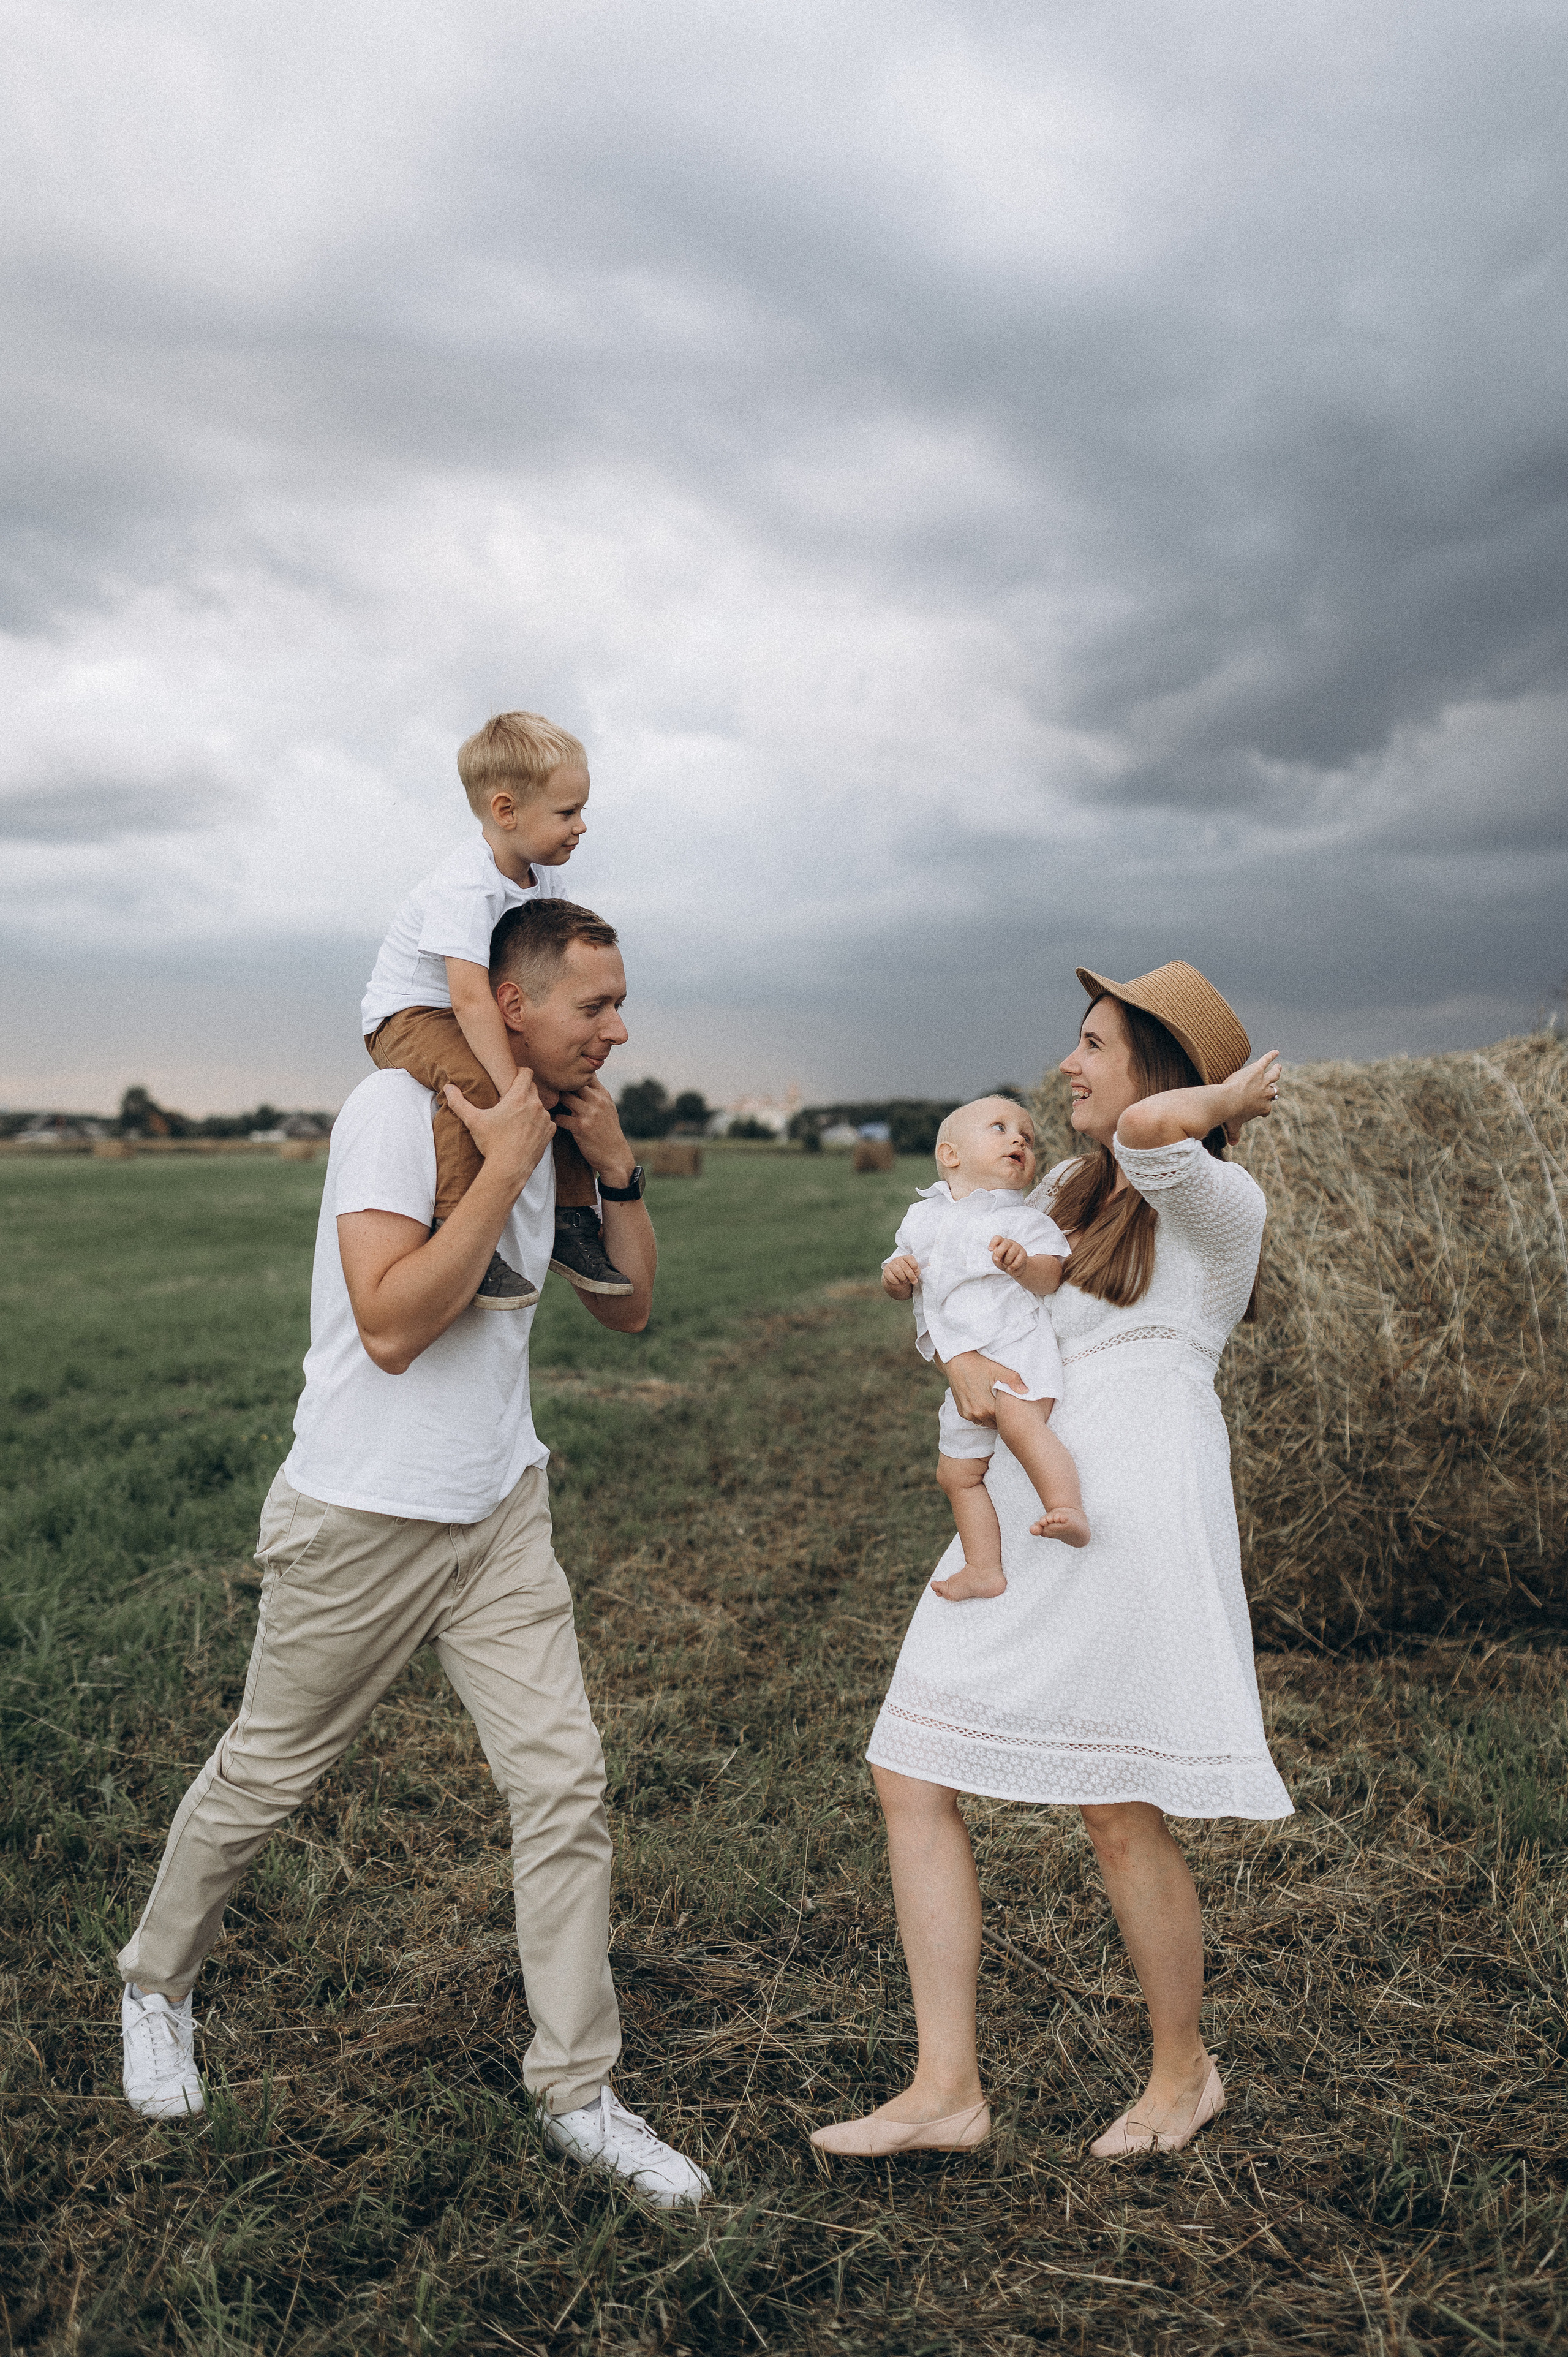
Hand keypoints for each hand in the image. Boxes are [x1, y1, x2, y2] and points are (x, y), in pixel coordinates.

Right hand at [443, 1067, 554, 1187]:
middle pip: (533, 1088)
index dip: (519, 1072)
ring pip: (539, 1106)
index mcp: (518, 1097)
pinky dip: (538, 1124)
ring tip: (518, 1118)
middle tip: (511, 1100)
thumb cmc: (491, 1144)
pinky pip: (546, 1121)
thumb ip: (459, 1102)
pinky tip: (526, 1131)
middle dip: (523, 1091)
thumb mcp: (473, 1121)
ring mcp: (545, 1119)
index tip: (512, 1079)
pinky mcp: (549, 1132)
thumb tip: (448, 1087)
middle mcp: (535, 1105)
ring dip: (531, 1108)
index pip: (526, 1073)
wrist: (509, 1169)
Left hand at [553, 1074, 634, 1185]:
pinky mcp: (581, 1127)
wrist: (615, 1157)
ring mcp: (590, 1113)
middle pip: (573, 1082)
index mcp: (603, 1095)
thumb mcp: (608, 1110)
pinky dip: (552, 1118)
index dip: (571, 1074)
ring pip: (564, 1097)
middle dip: (559, 1083)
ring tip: (543, 1102)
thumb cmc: (608, 1133)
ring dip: (553, 1100)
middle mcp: (598, 1101)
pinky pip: (560, 1117)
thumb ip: (596, 1095)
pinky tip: (548, 1120)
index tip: (559, 1077)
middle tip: (545, 1087)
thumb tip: (582, 1082)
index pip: (586, 1074)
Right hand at [882, 1253, 920, 1298]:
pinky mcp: (886, 1271)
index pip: (910, 1258)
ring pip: (899, 1272)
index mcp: (906, 1258)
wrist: (896, 1280)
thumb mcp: (913, 1271)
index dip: (914, 1265)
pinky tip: (898, 1282)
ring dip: (904, 1278)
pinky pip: (892, 1277)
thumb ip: (919, 1269)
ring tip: (905, 1281)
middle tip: (914, 1281)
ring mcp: (891, 1265)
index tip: (916, 1270)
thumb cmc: (907, 1274)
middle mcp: (898, 1260)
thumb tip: (929, 1265)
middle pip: (905, 1266)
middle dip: (911, 1276)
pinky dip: (896, 1282)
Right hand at [944, 1349, 1022, 1424]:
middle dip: (1000, 1417)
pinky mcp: (962, 1412)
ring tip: (992, 1404)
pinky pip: (974, 1419)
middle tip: (1003, 1406)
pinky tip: (982, 1403)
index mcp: (989, 1407)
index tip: (1012, 1407)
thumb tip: (1026, 1391)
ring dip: (989, 1417)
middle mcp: (978, 1414)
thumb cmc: (980, 1365)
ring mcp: (969, 1414)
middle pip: (995, 1423)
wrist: (957, 1361)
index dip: (1009, 1414)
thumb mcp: (998, 1370)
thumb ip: (1013, 1381)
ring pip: (985, 1422)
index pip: (1005, 1419)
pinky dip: (979, 1414)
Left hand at [990, 1235, 1026, 1276]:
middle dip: (999, 1252)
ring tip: (1006, 1264)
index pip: (997, 1238)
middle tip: (997, 1259)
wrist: (1015, 1268)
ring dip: (1006, 1262)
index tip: (990, 1250)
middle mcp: (1010, 1243)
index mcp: (1002, 1242)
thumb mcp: (997, 1260)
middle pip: (1005, 1244)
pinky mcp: (1023, 1255)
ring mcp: (1018, 1248)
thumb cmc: (1003, 1262)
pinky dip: (1012, 1266)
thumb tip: (997, 1258)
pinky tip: (1010, 1268)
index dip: (993, 1243)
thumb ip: (995, 1258)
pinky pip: (1018, 1260)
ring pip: (1011, 1253)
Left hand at [1216, 1049, 1281, 1143]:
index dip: (1265, 1107)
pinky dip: (1271, 1056)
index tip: (1263, 1106)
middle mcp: (1267, 1094)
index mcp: (1263, 1108)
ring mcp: (1263, 1081)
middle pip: (1273, 1090)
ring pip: (1274, 1075)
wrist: (1228, 1100)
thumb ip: (1234, 1135)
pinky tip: (1275, 1052)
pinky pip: (1266, 1061)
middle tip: (1275, 1084)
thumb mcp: (1233, 1126)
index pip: (1267, 1108)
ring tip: (1278, 1067)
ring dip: (1277, 1071)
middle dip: (1274, 1088)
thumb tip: (1232, 1145)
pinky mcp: (1257, 1070)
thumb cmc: (1230, 1115)